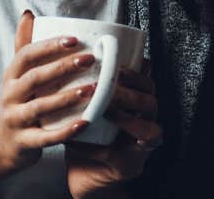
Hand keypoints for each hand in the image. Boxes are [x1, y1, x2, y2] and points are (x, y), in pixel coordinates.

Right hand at [0, 10, 100, 173]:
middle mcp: (9, 95)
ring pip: (40, 107)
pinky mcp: (24, 142)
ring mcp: (15, 119)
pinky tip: (86, 123)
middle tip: (90, 59)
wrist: (1, 143)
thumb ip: (24, 46)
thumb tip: (28, 14)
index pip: (26, 55)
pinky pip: (46, 138)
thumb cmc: (17, 102)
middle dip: (62, 67)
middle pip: (35, 78)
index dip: (49, 46)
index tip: (74, 39)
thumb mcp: (16, 75)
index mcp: (10, 75)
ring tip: (92, 89)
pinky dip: (65, 132)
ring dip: (66, 98)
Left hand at [64, 59, 161, 198]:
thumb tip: (62, 44)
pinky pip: (118, 156)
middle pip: (151, 103)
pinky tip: (76, 139)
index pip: (148, 83)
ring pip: (147, 130)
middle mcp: (146, 122)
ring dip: (125, 118)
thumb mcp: (86, 101)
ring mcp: (141, 147)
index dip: (135, 74)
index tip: (116, 66)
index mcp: (138, 103)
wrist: (83, 169)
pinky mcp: (129, 166)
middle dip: (130, 93)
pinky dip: (97, 148)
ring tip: (102, 110)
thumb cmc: (85, 129)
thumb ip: (83, 79)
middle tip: (107, 88)